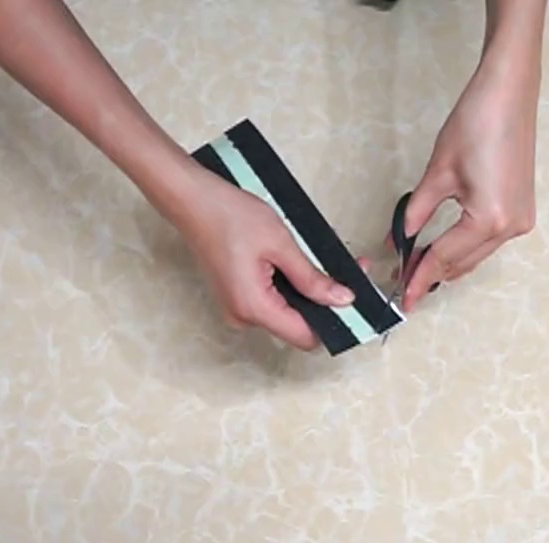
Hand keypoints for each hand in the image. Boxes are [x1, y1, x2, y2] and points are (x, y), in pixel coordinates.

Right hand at [171, 169, 361, 350]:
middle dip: (326, 300)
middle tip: (350, 268)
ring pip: (288, 311)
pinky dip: (292, 285)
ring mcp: (238, 308)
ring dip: (310, 290)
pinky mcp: (237, 296)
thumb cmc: (229, 216)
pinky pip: (273, 300)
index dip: (334, 321)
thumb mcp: (281, 245)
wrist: (193, 200)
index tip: (355, 301)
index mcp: (254, 308)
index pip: (306, 336)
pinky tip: (300, 262)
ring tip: (323, 259)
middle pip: (298, 324)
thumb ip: (312, 278)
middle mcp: (243, 316)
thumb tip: (341, 300)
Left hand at [395, 59, 539, 311]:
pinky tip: (447, 246)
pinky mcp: (523, 208)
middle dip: (433, 273)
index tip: (405, 297)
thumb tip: (400, 238)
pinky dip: (467, 246)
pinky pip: (490, 240)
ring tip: (420, 266)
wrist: (509, 93)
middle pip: (463, 263)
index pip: (445, 258)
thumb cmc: (477, 123)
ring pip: (478, 255)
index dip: (420, 277)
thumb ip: (417, 211)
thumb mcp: (438, 172)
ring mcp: (521, 219)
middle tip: (405, 281)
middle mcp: (511, 226)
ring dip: (450, 261)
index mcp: (490, 220)